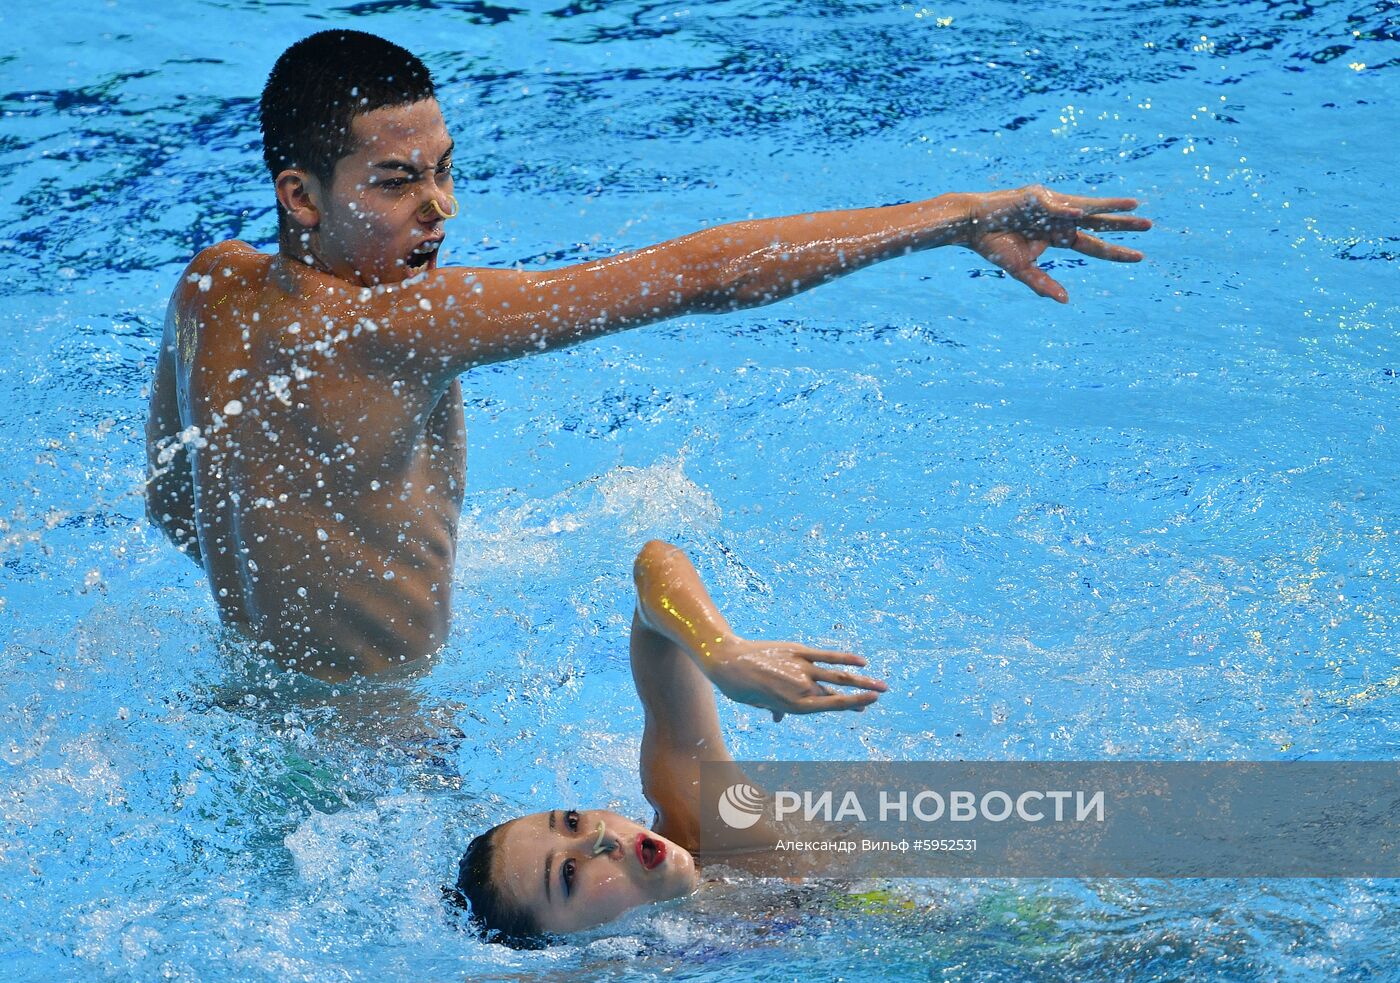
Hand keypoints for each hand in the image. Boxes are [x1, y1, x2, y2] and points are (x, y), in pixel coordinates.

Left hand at [705, 638, 887, 721]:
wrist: (727, 662)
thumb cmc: (740, 688)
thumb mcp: (758, 704)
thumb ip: (775, 710)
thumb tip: (778, 719)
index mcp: (794, 706)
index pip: (830, 706)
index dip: (852, 704)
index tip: (868, 705)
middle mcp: (802, 688)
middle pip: (838, 692)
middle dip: (862, 695)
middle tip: (881, 695)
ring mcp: (801, 668)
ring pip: (838, 676)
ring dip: (862, 679)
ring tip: (880, 683)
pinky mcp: (797, 651)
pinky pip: (825, 656)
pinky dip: (844, 658)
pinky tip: (860, 661)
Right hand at [961, 185, 1150, 302]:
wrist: (972, 226)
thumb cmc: (994, 244)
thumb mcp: (1022, 269)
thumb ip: (1042, 284)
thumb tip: (1065, 301)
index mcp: (1058, 237)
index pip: (1093, 246)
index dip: (1115, 252)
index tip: (1139, 257)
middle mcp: (1060, 219)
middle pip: (1098, 222)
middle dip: (1123, 224)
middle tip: (1149, 225)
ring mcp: (1052, 207)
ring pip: (1087, 207)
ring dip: (1109, 206)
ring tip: (1134, 205)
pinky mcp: (1037, 198)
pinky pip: (1056, 206)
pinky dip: (1066, 210)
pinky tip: (1079, 214)